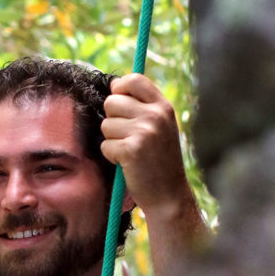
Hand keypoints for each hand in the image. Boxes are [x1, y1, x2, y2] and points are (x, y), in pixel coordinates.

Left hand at [101, 73, 191, 217]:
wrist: (169, 196)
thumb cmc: (160, 162)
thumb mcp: (161, 128)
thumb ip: (143, 107)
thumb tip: (113, 86)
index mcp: (164, 107)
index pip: (133, 80)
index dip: (119, 89)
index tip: (119, 103)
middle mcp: (156, 115)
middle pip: (112, 102)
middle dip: (112, 120)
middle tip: (126, 137)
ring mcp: (144, 132)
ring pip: (106, 125)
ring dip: (112, 140)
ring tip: (130, 153)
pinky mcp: (131, 150)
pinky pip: (105, 145)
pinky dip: (111, 157)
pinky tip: (127, 164)